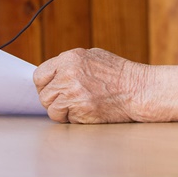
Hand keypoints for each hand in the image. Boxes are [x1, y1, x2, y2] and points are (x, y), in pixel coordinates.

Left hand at [33, 48, 177, 123]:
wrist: (138, 89)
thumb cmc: (119, 74)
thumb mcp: (94, 57)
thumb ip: (71, 64)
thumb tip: (53, 74)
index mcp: (71, 58)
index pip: (40, 75)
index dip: (45, 84)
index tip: (53, 88)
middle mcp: (68, 74)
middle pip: (44, 94)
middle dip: (54, 99)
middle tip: (71, 99)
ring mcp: (72, 93)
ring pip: (51, 109)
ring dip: (62, 111)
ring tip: (81, 104)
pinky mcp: (78, 109)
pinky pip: (63, 119)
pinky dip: (72, 118)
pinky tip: (87, 110)